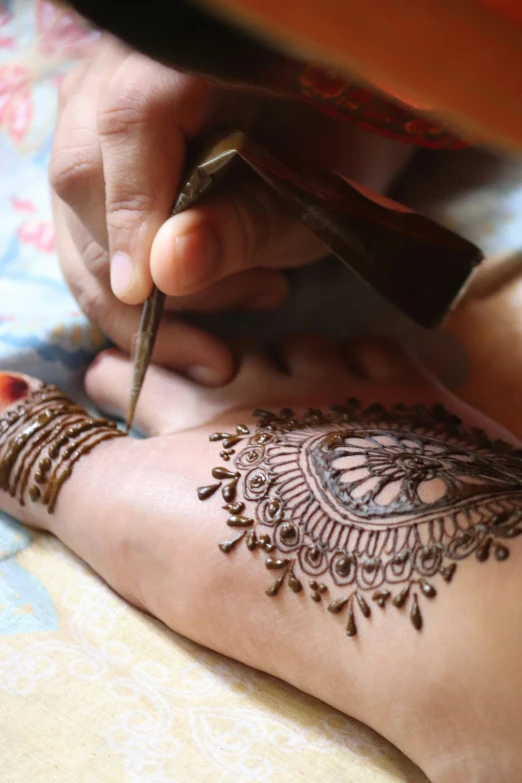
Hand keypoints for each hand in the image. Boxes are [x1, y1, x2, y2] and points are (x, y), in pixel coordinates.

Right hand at [1, 336, 520, 782]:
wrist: (376, 557)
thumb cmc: (235, 548)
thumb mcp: (120, 519)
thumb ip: (60, 470)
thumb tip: (6, 416)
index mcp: (197, 410)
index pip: (145, 379)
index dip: (119, 374)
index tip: (102, 368)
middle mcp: (266, 381)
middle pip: (215, 357)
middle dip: (186, 351)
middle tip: (179, 353)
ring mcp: (341, 382)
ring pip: (298, 345)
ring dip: (278, 349)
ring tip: (275, 356)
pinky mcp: (411, 396)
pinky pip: (378, 352)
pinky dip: (366, 354)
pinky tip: (364, 358)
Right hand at [50, 34, 411, 381]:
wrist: (341, 118)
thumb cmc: (341, 142)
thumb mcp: (309, 193)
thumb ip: (240, 227)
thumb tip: (162, 274)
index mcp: (188, 53)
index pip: (129, 123)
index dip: (130, 216)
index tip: (145, 297)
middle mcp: (127, 64)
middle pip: (85, 176)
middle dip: (140, 279)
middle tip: (221, 333)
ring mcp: (106, 105)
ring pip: (81, 210)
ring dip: (148, 287)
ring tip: (249, 296)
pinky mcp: (108, 151)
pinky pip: (93, 221)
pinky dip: (144, 276)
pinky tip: (218, 291)